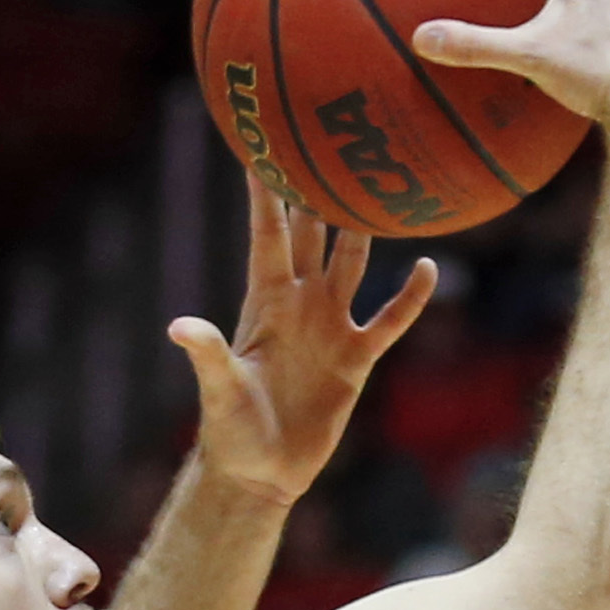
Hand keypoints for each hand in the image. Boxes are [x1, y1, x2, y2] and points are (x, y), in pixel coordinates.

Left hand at [171, 173, 436, 503]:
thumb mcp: (219, 392)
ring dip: (366, 226)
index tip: (266, 141)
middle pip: (315, 233)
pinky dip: (409, 298)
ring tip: (385, 180)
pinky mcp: (355, 359)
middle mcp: (300, 303)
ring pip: (353, 263)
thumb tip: (180, 327)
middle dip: (319, 188)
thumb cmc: (231, 432)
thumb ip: (207, 355)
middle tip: (334, 136)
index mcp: (265, 301)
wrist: (261, 473)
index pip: (269, 234)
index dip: (268, 191)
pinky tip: (429, 266)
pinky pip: (389, 321)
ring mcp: (329, 326)